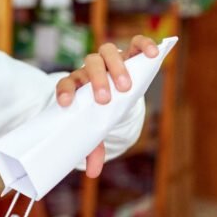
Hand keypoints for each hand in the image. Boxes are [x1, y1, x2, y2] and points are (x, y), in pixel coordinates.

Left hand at [54, 35, 159, 178]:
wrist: (115, 95)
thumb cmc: (100, 112)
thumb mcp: (96, 130)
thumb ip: (92, 148)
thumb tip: (92, 173)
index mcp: (78, 85)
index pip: (65, 83)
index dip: (64, 92)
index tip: (66, 105)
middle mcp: (91, 68)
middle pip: (89, 65)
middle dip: (97, 80)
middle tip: (105, 99)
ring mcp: (110, 59)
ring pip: (109, 53)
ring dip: (117, 67)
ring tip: (126, 86)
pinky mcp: (131, 52)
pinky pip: (136, 43)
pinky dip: (144, 45)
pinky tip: (152, 54)